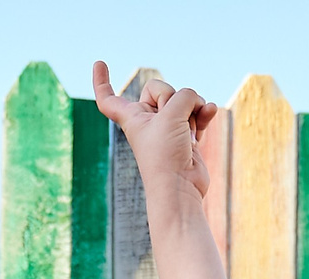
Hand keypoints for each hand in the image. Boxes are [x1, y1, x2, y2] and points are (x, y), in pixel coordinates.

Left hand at [91, 61, 216, 201]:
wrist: (180, 187)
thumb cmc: (166, 155)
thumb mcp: (172, 114)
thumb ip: (185, 96)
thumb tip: (201, 104)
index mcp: (131, 118)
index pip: (109, 98)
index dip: (102, 81)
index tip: (99, 62)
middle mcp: (147, 121)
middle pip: (160, 89)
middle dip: (173, 100)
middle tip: (172, 124)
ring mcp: (168, 127)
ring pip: (184, 100)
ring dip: (192, 109)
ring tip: (188, 131)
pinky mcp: (186, 135)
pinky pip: (197, 112)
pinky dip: (204, 113)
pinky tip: (209, 114)